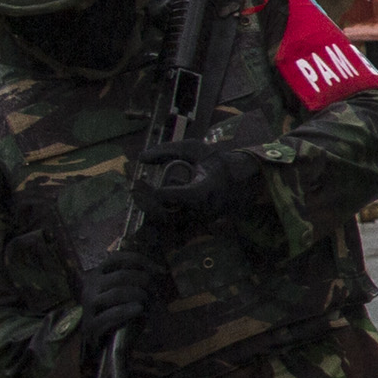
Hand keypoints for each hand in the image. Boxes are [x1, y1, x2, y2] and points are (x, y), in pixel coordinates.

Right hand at [84, 245, 171, 352]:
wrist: (105, 342)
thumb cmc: (121, 313)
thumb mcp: (131, 293)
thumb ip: (141, 280)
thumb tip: (162, 271)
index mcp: (99, 276)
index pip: (116, 258)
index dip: (139, 260)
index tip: (159, 270)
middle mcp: (90, 287)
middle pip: (121, 275)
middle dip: (144, 281)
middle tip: (154, 291)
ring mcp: (88, 306)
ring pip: (117, 293)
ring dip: (138, 295)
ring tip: (147, 302)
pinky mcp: (90, 324)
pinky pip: (110, 315)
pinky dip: (128, 311)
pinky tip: (139, 310)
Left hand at [139, 142, 265, 228]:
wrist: (243, 180)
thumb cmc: (217, 161)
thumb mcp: (195, 149)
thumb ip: (167, 151)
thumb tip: (140, 158)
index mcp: (207, 188)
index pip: (179, 196)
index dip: (157, 192)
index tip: (141, 182)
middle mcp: (204, 208)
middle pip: (168, 215)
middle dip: (147, 203)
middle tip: (135, 189)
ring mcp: (201, 219)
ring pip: (168, 224)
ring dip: (150, 211)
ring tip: (141, 196)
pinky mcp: (197, 226)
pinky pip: (172, 228)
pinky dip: (158, 219)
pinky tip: (150, 205)